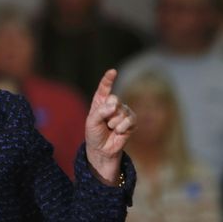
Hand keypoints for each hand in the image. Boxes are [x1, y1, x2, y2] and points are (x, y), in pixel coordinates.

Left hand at [85, 69, 135, 183]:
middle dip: (109, 111)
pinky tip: (119, 132)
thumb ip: (100, 111)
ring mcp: (123, 112)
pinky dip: (123, 127)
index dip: (108, 79)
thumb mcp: (91, 122)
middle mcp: (112, 104)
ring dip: (114, 123)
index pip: (104, 88)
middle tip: (105, 122)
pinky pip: (130, 119)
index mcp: (100, 101)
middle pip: (115, 99)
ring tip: (110, 128)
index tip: (112, 72)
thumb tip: (114, 104)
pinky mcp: (131, 121)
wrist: (102, 150)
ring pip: (122, 111)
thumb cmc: (94, 134)